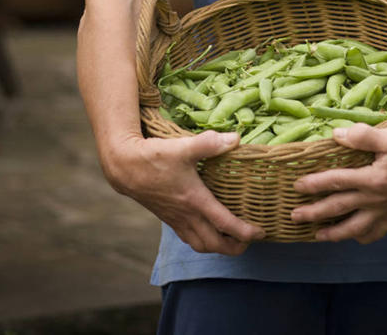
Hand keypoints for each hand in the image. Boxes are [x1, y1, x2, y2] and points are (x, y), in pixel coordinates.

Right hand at [105, 130, 265, 254]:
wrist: (125, 167)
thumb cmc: (154, 157)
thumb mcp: (183, 147)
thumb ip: (210, 143)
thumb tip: (235, 138)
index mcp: (195, 200)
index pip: (225, 224)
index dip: (245, 231)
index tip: (261, 232)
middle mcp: (187, 215)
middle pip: (215, 244)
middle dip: (235, 247)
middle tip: (251, 240)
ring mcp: (177, 219)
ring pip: (201, 245)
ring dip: (219, 248)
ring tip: (233, 240)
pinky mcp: (169, 218)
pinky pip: (189, 238)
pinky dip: (203, 241)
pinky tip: (208, 229)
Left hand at [291, 125, 386, 243]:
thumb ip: (362, 136)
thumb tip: (336, 134)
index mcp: (372, 179)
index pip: (335, 182)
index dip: (314, 184)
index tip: (296, 187)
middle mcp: (376, 199)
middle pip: (338, 209)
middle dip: (314, 214)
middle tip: (294, 217)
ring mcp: (386, 211)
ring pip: (355, 228)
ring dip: (334, 233)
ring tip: (317, 236)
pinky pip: (376, 232)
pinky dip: (363, 236)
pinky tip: (354, 236)